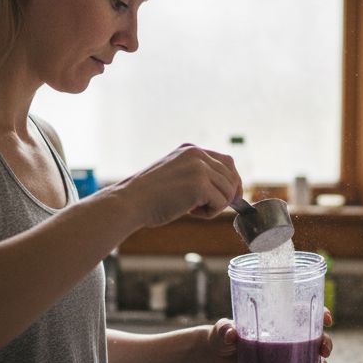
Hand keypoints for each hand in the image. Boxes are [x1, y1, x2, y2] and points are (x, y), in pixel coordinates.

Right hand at [110, 144, 241, 226]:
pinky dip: (209, 213)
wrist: (131, 202)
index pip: (226, 162)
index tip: (227, 197)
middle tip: (205, 207)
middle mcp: (197, 154)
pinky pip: (221, 203)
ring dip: (215, 206)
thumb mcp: (176, 174)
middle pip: (232, 176)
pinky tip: (190, 212)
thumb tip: (230, 189)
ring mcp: (199, 167)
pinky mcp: (199, 184)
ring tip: (192, 209)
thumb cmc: (149, 197)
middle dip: (225, 196)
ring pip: (228, 191)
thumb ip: (198, 174)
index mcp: (191, 149)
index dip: (231, 181)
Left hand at [204, 308, 334, 362]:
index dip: (320, 313)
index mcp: (276, 320)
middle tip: (324, 351)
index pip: (303, 312)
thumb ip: (226, 329)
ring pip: (311, 357)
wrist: (215, 355)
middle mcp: (284, 336)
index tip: (327, 319)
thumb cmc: (221, 334)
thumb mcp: (223, 329)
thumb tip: (231, 334)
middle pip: (313, 336)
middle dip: (324, 343)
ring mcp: (284, 354)